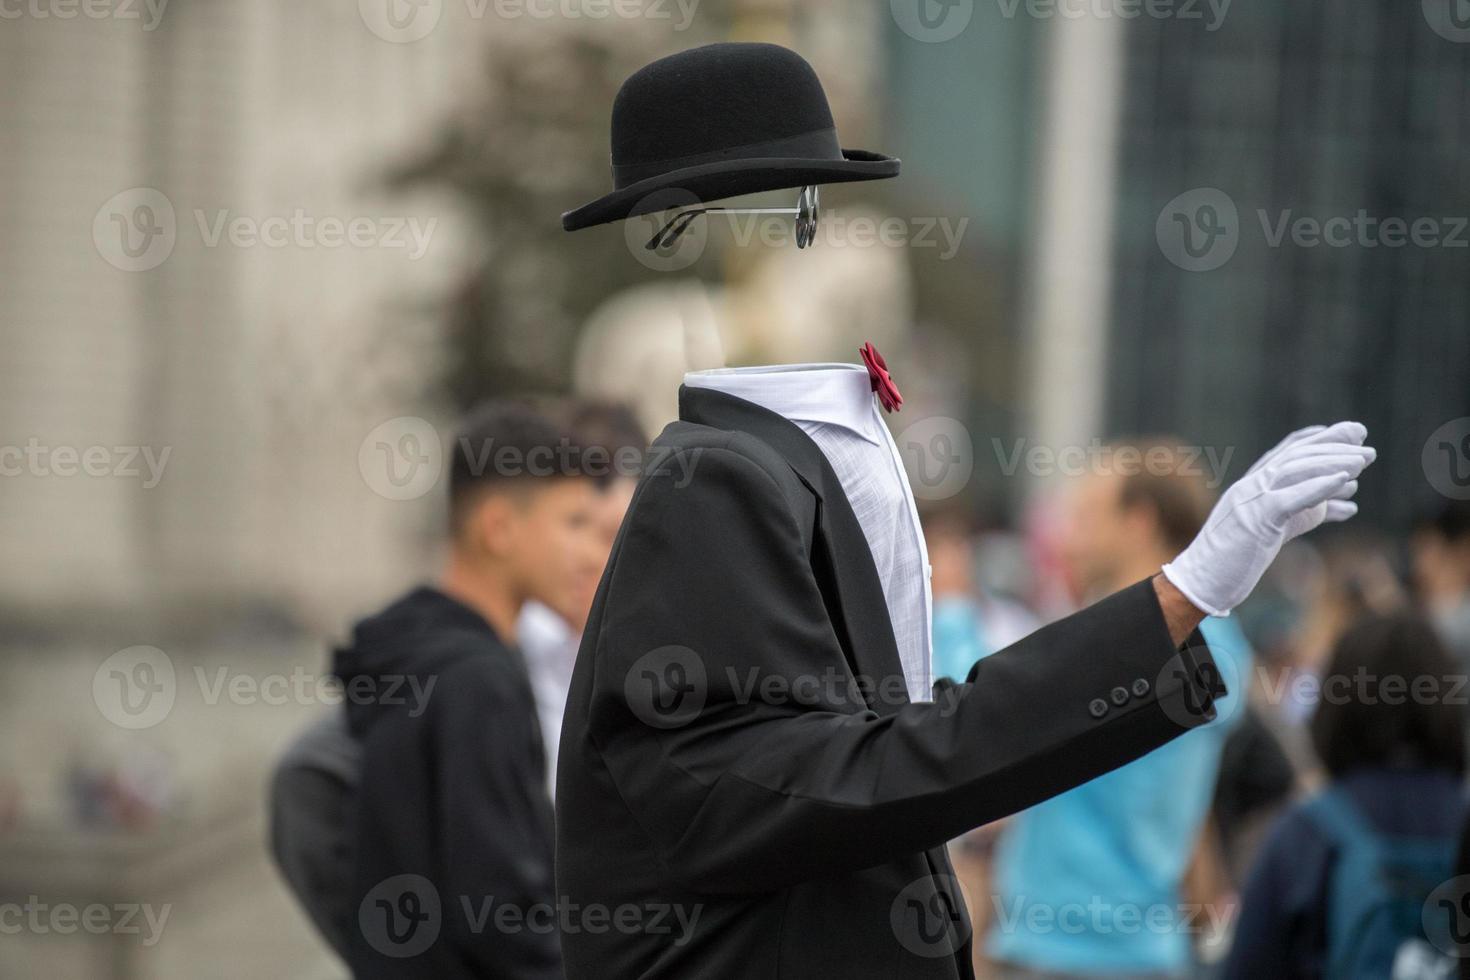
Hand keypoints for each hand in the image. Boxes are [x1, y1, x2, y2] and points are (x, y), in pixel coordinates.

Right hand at [1161, 422, 1375, 616]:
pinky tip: (1345, 480)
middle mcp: (1251, 485)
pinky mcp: (1255, 518)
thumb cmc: (1236, 559)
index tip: (1350, 432)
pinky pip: (1292, 496)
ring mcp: (1251, 498)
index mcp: (1253, 486)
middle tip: (1367, 444)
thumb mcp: (1279, 529)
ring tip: (1364, 460)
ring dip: (1333, 462)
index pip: (1289, 452)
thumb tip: (1346, 504)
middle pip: (1297, 455)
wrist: (1201, 581)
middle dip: (1335, 446)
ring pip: (1296, 469)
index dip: (1321, 439)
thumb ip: (1308, 512)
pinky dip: (1320, 486)